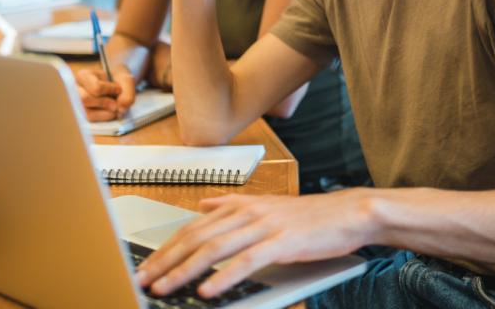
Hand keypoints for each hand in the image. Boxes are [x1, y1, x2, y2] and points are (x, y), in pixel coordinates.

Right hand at [75, 66, 136, 120]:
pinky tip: (109, 111)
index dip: (110, 90)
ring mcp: (77, 104)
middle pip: (86, 99)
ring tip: (113, 106)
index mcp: (83, 75)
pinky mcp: (82, 115)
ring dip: (106, 112)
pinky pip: (91, 121)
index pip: (95, 87)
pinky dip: (104, 117)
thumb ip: (127, 92)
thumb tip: (121, 109)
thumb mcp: (125, 80)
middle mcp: (76, 90)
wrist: (114, 83)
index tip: (118, 89)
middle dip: (105, 103)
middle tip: (116, 102)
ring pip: (88, 113)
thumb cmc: (116, 79)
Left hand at [136, 191, 373, 297]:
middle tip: (145, 280)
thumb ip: (232, 204)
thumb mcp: (265, 205)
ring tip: (166, 288)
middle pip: (196, 238)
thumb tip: (205, 203)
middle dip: (166, 261)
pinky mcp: (282, 242)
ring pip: (215, 249)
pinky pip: (247, 261)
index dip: (166, 248)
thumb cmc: (309, 217)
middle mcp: (247, 212)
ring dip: (185, 271)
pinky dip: (224, 277)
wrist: (348, 212)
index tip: (147, 266)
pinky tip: (208, 291)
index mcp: (240, 205)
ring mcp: (263, 226)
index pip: (192, 227)